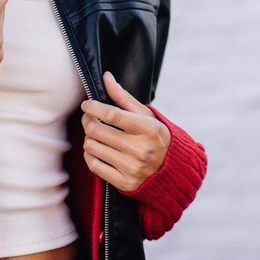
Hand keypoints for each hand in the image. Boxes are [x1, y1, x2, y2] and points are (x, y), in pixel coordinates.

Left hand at [81, 71, 170, 192]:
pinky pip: (93, 165)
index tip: (87, 105)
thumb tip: (106, 77)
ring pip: (91, 147)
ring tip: (96, 135)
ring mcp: (132, 168)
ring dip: (88, 138)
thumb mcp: (145, 115)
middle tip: (88, 118)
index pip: (111, 115)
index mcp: (148, 129)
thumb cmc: (156, 136)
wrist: (172, 170)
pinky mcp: (124, 182)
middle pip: (96, 131)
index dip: (93, 108)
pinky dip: (90, 155)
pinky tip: (96, 150)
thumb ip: (123, 97)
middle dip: (87, 121)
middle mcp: (140, 149)